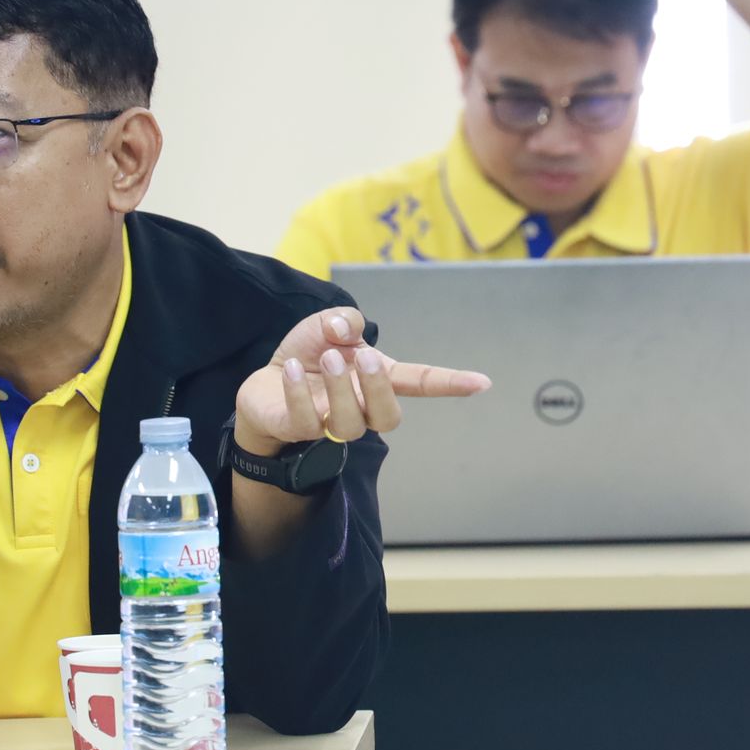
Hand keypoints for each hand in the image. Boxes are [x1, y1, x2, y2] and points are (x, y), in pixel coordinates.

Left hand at [233, 309, 489, 459]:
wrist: (268, 380)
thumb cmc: (310, 353)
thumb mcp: (329, 324)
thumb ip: (344, 319)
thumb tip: (344, 329)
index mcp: (379, 379)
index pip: (420, 382)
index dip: (449, 383)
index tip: (481, 382)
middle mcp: (362, 406)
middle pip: (388, 418)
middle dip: (379, 387)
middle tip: (362, 357)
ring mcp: (332, 423)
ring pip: (350, 423)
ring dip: (341, 389)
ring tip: (328, 358)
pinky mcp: (299, 429)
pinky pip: (306, 419)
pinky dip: (298, 391)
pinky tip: (290, 368)